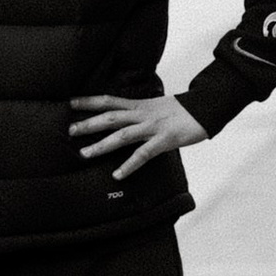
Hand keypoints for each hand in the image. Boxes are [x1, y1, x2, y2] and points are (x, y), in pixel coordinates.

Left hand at [69, 91, 205, 187]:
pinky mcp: (164, 141)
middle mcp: (142, 115)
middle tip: (70, 131)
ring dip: (101, 145)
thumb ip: (140, 112)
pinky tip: (117, 174)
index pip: (110, 100)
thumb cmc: (181, 110)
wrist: (205, 108)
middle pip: (110, 117)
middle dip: (89, 124)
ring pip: (122, 135)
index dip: (90, 101)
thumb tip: (126, 117)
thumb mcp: (156, 105)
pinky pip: (143, 154)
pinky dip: (129, 165)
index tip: (71, 103)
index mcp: (140, 105)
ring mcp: (152, 127)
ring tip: (85, 153)